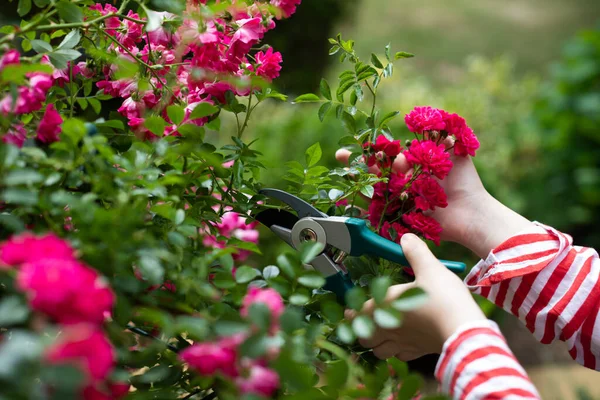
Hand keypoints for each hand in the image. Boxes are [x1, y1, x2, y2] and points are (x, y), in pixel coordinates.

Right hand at [335, 146, 533, 257]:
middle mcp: (404, 183)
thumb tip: (439, 119)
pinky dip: (364, 210)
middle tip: (341, 155)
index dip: (373, 148)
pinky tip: (350, 203)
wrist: (472, 212)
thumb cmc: (466, 182)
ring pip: (373, 191)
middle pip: (375, 172)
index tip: (359, 141)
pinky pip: (379, 214)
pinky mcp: (400, 219)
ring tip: (346, 175)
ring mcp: (400, 201)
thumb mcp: (457, 152)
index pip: (388, 155)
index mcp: (414, 166)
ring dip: (358, 183)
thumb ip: (446, 136)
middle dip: (357, 163)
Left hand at [345, 234, 486, 359]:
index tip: (348, 312)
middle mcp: (391, 326)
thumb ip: (416, 252)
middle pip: (365, 336)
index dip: (352, 313)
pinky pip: (399, 357)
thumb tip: (406, 238)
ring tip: (379, 335)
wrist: (465, 330)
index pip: (360, 312)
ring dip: (375, 344)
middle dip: (361, 330)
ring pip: (378, 351)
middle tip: (363, 322)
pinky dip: (396, 353)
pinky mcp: (418, 352)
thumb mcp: (431, 268)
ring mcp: (404, 342)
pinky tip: (401, 345)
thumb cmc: (445, 299)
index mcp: (388, 303)